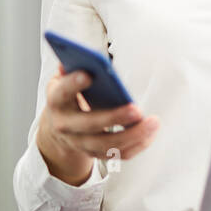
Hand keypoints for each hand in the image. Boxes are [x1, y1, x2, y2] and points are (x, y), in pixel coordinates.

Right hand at [37, 63, 159, 184]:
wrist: (59, 127)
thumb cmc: (69, 97)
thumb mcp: (65, 79)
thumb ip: (73, 68)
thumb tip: (84, 57)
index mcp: (57, 102)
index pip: (62, 93)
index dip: (73, 84)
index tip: (88, 75)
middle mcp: (66, 126)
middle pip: (89, 125)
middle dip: (114, 118)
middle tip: (136, 109)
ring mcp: (80, 143)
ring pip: (107, 144)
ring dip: (133, 135)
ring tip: (153, 122)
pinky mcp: (96, 153)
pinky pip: (119, 154)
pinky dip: (137, 145)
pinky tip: (150, 133)